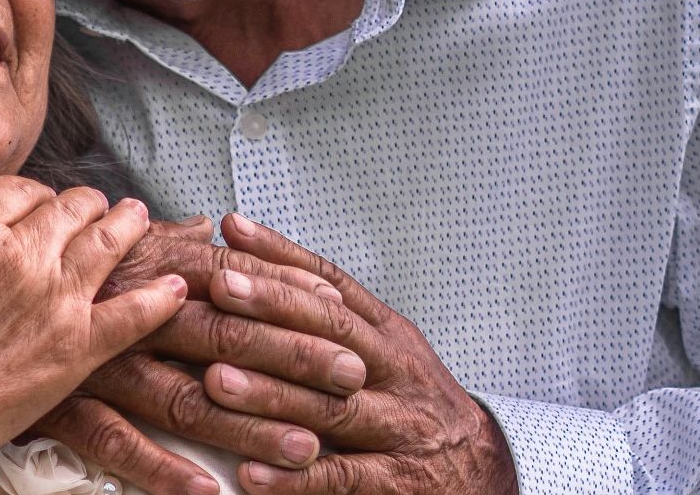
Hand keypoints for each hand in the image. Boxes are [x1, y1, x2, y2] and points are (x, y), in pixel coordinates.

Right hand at [0, 178, 188, 480]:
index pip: (23, 189)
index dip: (37, 196)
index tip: (42, 205)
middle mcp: (20, 253)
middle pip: (71, 207)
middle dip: (86, 204)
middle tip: (97, 207)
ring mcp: (54, 298)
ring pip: (108, 241)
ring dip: (129, 225)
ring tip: (138, 218)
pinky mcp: (78, 345)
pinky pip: (134, 313)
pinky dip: (160, 298)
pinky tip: (175, 286)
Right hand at [31, 221, 364, 494]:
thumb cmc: (34, 268)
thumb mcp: (101, 244)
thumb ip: (162, 240)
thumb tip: (209, 227)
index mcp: (145, 266)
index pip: (234, 281)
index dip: (290, 300)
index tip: (343, 321)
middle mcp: (126, 307)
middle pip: (226, 335)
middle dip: (294, 359)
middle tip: (350, 381)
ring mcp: (95, 358)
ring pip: (186, 395)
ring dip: (249, 424)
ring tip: (305, 447)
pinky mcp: (62, 403)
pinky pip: (118, 441)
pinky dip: (162, 468)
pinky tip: (206, 490)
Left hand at [206, 214, 517, 493]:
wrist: (483, 468)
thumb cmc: (414, 401)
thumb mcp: (388, 347)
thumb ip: (333, 311)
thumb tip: (261, 257)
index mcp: (390, 336)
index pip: (334, 286)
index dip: (284, 256)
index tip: (233, 231)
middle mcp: (396, 373)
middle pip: (334, 333)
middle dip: (274, 308)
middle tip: (219, 288)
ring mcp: (398, 428)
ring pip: (331, 407)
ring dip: (270, 394)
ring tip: (215, 380)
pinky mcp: (394, 483)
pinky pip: (340, 477)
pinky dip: (294, 478)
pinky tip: (249, 472)